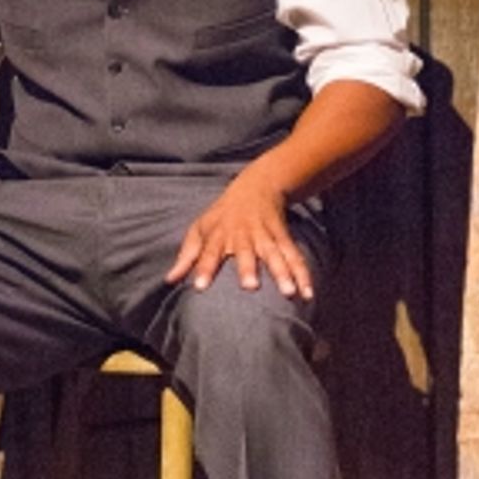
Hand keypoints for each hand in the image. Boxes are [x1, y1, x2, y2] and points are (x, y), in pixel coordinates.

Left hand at [165, 165, 313, 298]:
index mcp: (219, 233)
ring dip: (283, 273)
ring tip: (289, 293)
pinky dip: (303, 274)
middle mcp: (243, 234)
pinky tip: (308, 293)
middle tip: (250, 287)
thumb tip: (170, 280)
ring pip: (274, 254)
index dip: (204, 268)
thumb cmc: (223, 214)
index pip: (208, 251)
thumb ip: (187, 256)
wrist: (258, 185)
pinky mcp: (283, 237)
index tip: (200, 287)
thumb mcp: (201, 228)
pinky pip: (294, 256)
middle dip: (248, 268)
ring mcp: (265, 235)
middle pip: (245, 251)